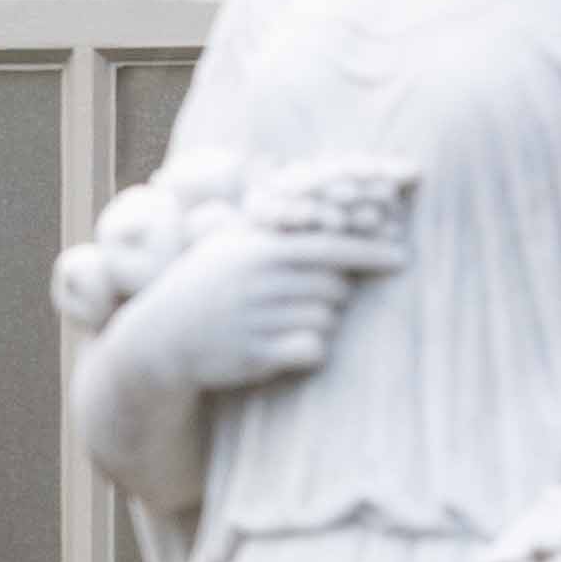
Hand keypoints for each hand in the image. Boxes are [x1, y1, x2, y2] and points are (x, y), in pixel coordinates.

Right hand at [99, 191, 397, 417]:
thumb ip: (275, 226)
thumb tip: (329, 206)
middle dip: (333, 293)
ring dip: (318, 322)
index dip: (372, 250)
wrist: (158, 339)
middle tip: (304, 298)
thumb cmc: (204, 286)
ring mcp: (258, 318)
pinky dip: (309, 349)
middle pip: (335, 286)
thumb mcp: (230, 245)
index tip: (402, 256)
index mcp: (258, 249)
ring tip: (281, 321)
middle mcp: (259, 281)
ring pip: (327, 319)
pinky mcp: (256, 355)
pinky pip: (313, 350)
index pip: (330, 245)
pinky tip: (283, 345)